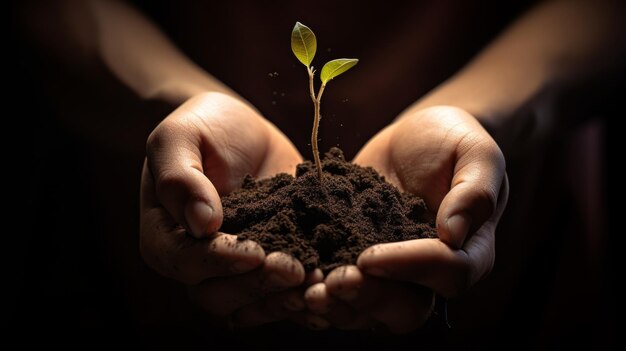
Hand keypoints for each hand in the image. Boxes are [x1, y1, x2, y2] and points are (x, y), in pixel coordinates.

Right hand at [140, 92, 313, 324]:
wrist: (243, 132)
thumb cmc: (204, 128)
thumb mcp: (180, 136)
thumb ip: (179, 176)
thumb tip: (200, 224)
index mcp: (165, 236)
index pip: (184, 262)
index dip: (219, 262)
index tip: (254, 252)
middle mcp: (196, 264)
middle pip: (218, 295)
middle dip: (258, 285)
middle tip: (295, 268)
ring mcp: (233, 271)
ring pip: (250, 305)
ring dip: (283, 298)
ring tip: (316, 281)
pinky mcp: (268, 267)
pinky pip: (279, 295)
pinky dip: (303, 296)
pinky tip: (329, 286)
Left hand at [304, 106, 507, 331]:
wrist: (413, 138)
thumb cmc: (452, 140)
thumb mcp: (474, 152)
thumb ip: (475, 190)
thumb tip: (454, 234)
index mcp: (468, 252)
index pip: (449, 274)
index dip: (411, 268)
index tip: (370, 255)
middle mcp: (430, 274)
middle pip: (407, 309)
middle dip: (368, 298)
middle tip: (332, 282)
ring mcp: (392, 274)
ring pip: (370, 310)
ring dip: (339, 304)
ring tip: (307, 289)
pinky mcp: (357, 263)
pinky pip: (341, 290)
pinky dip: (317, 288)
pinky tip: (292, 275)